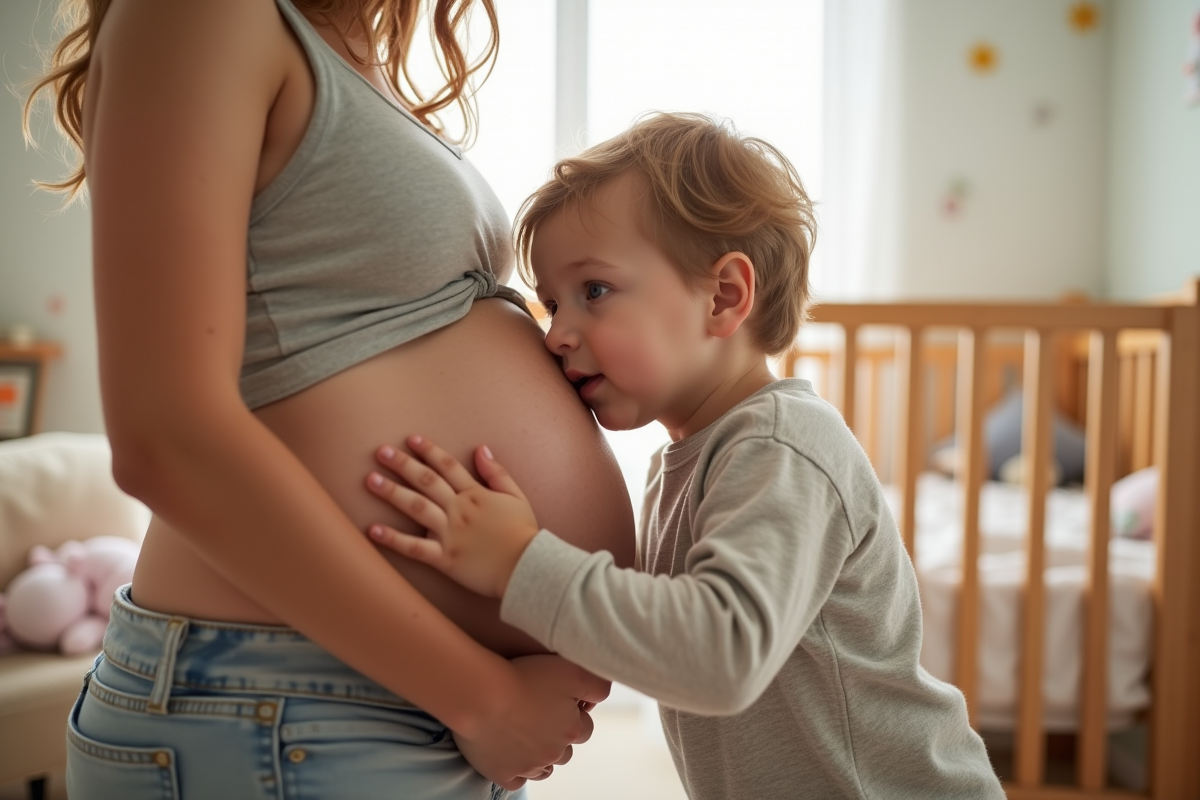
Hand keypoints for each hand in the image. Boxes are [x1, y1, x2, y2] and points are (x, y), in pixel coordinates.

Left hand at [365, 435, 539, 597]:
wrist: (528, 567)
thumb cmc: (523, 533)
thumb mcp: (516, 496)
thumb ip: (497, 473)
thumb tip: (481, 449)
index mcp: (476, 494)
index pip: (447, 466)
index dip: (428, 450)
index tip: (410, 439)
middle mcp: (459, 509)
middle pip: (426, 481)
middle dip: (402, 464)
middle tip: (380, 452)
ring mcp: (451, 534)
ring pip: (416, 507)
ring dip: (392, 493)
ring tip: (371, 480)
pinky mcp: (445, 559)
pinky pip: (415, 548)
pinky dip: (393, 539)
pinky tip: (373, 530)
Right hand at [456, 654, 610, 789]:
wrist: (481, 695)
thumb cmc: (524, 677)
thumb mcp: (572, 670)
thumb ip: (596, 685)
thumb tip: (600, 698)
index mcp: (571, 729)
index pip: (584, 729)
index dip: (573, 715)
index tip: (558, 703)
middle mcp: (554, 752)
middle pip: (565, 752)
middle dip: (557, 738)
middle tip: (539, 718)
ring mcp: (528, 766)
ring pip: (544, 768)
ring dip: (540, 755)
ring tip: (525, 735)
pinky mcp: (503, 774)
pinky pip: (518, 780)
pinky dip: (517, 770)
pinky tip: (511, 754)